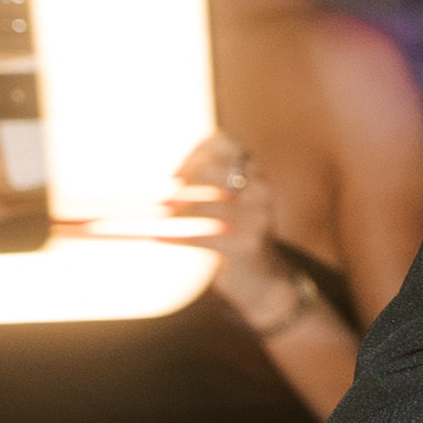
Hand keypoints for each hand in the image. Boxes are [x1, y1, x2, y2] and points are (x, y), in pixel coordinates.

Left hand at [178, 136, 322, 335]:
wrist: (267, 280)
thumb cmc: (237, 234)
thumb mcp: (230, 203)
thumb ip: (207, 183)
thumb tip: (155, 179)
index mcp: (254, 174)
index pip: (224, 143)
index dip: (194, 153)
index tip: (173, 174)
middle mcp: (260, 190)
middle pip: (213, 168)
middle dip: (184, 180)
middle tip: (163, 198)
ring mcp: (256, 218)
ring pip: (205, 204)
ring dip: (175, 210)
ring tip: (158, 213)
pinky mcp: (247, 246)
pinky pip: (203, 236)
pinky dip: (176, 236)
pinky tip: (158, 237)